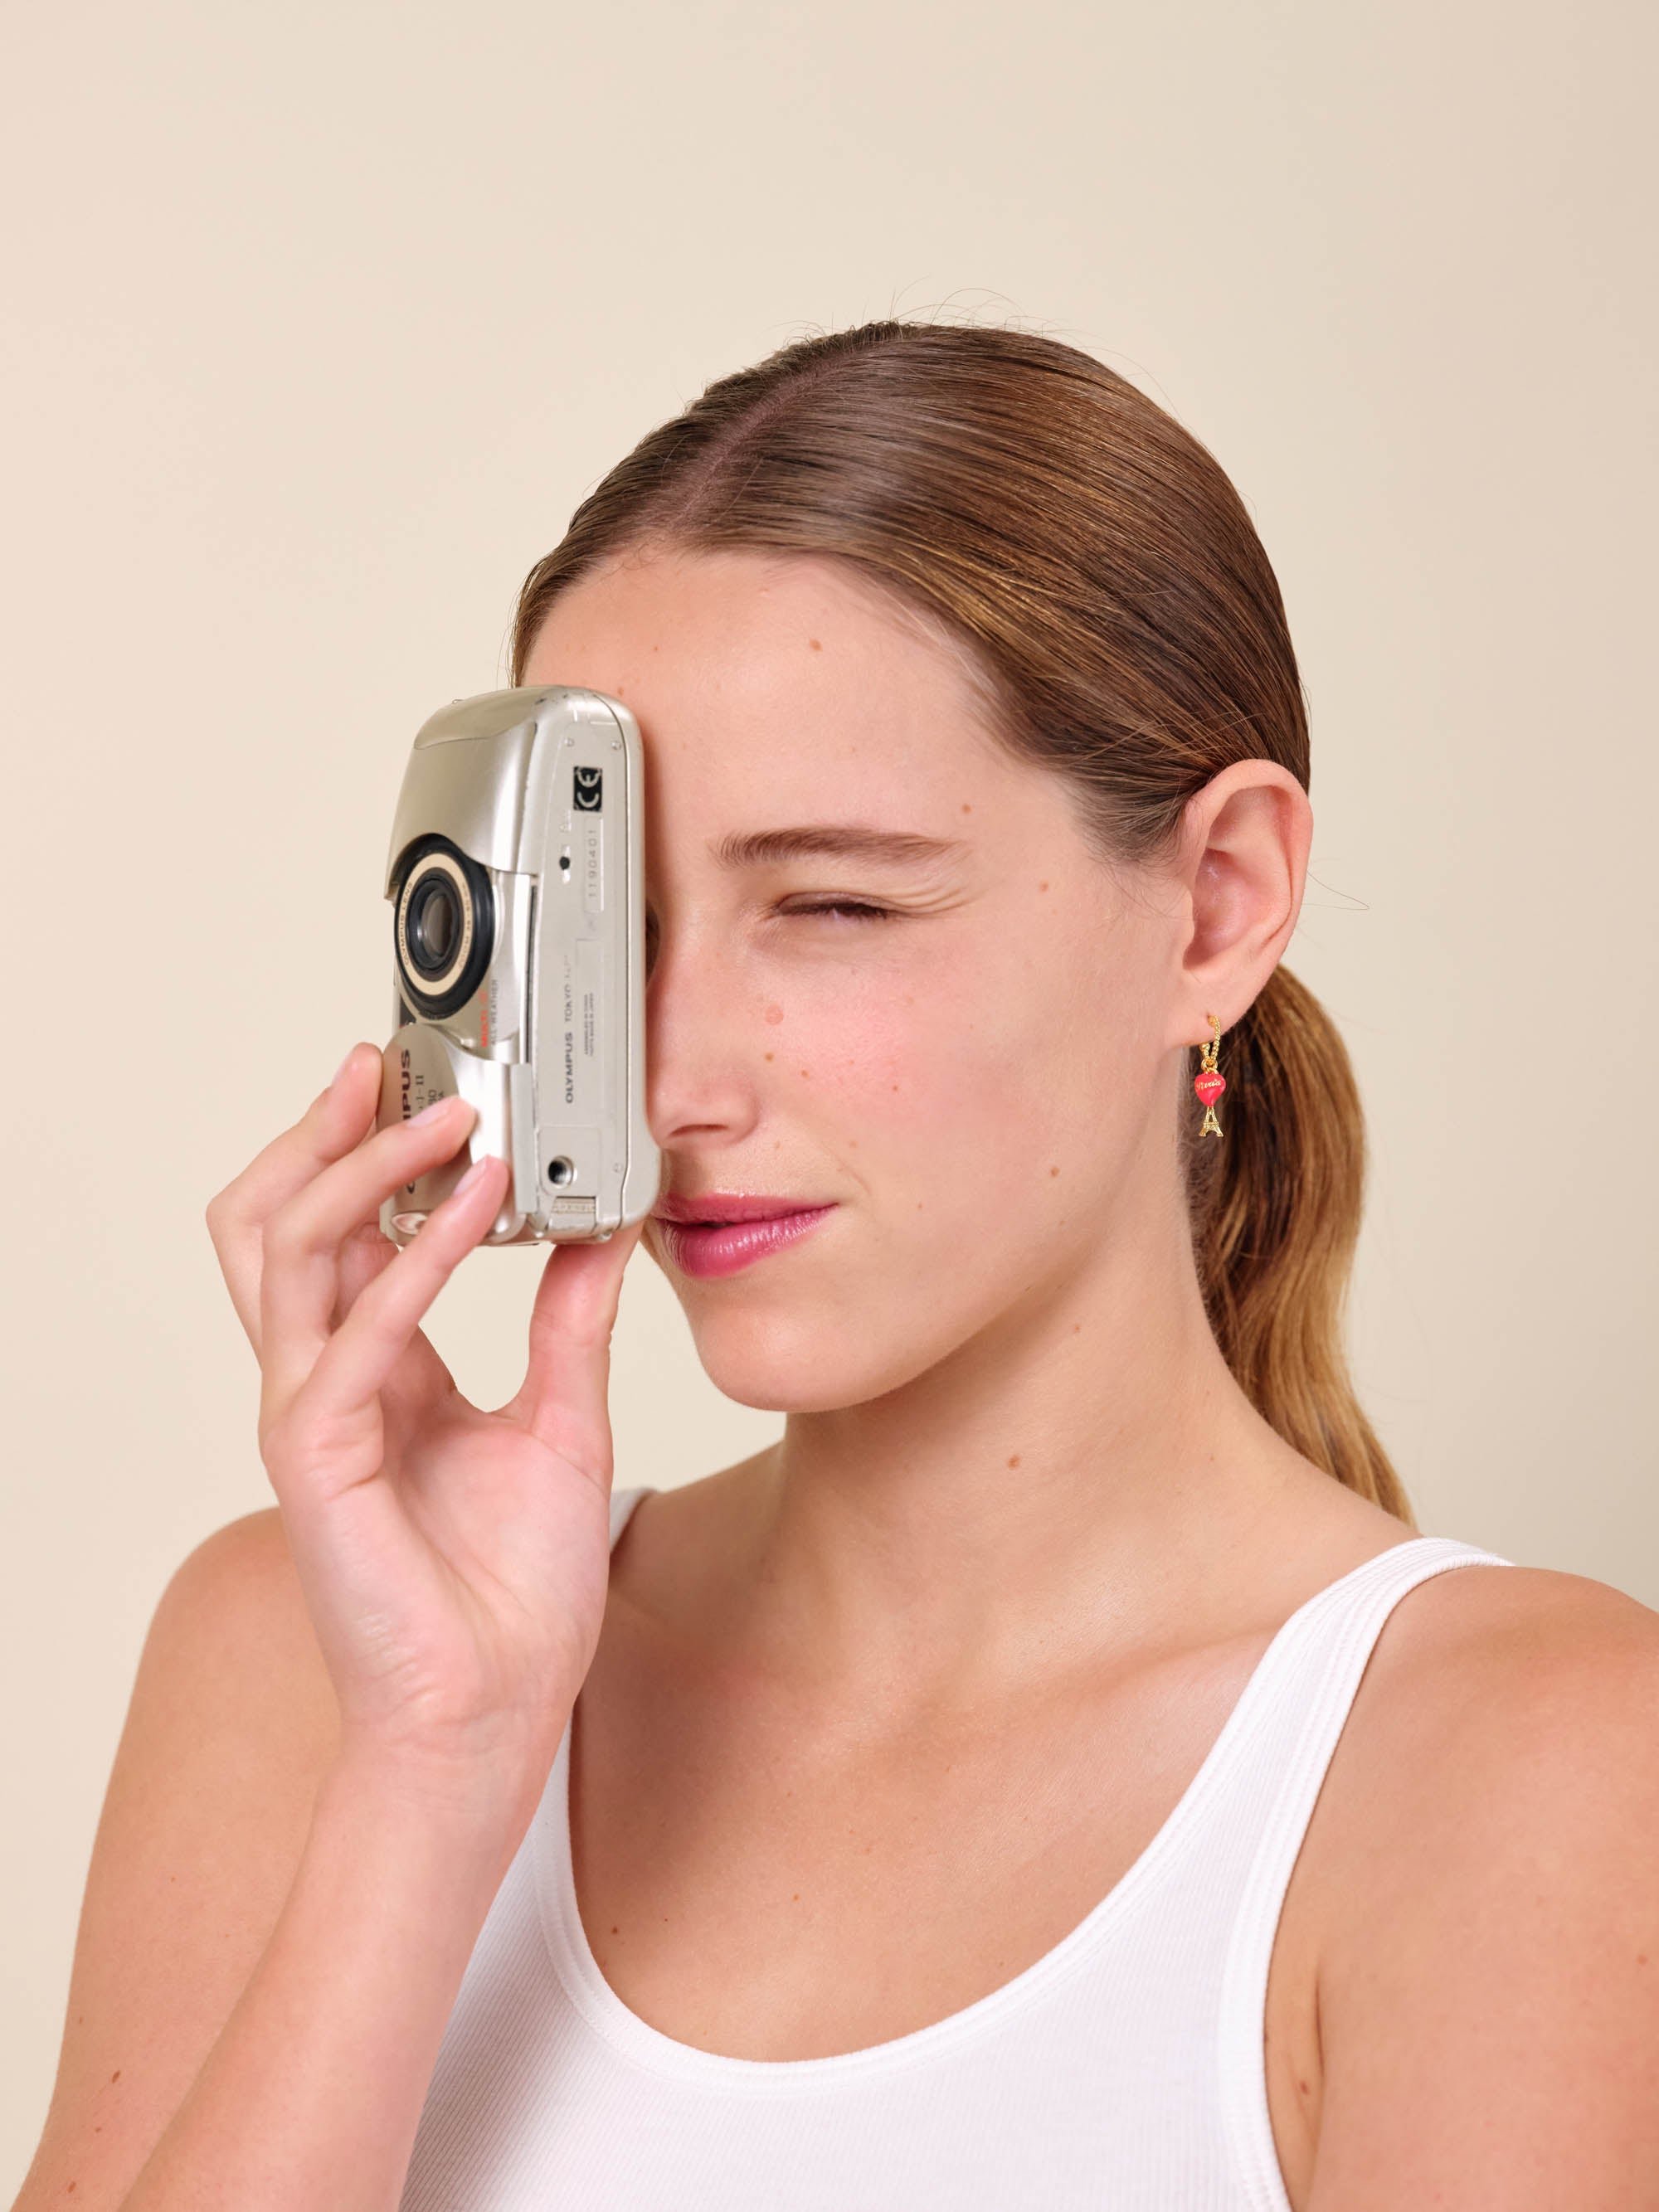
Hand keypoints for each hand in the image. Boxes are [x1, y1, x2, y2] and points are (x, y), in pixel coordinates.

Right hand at [203, 1043, 647, 1804]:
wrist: (495, 1713)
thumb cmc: (513, 1593)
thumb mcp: (564, 1422)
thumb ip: (569, 1323)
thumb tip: (601, 1231)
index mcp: (378, 1370)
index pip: (339, 1231)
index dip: (365, 1150)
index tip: (424, 1081)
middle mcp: (328, 1379)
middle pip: (276, 1220)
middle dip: (325, 1133)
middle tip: (387, 1062)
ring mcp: (311, 1413)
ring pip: (286, 1249)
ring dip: (361, 1167)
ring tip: (444, 1113)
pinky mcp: (317, 1457)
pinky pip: (352, 1333)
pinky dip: (414, 1257)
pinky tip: (480, 1204)